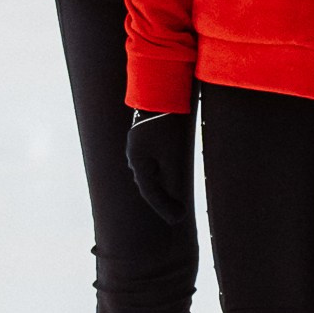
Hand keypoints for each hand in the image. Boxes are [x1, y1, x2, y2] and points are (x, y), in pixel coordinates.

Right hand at [126, 109, 193, 225]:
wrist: (162, 92)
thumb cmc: (168, 124)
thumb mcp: (174, 155)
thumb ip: (174, 179)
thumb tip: (177, 200)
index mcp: (138, 162)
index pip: (151, 193)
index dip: (165, 209)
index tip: (179, 220)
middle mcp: (134, 156)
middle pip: (148, 185)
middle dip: (162, 200)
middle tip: (178, 215)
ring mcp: (137, 147)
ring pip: (149, 174)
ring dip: (162, 187)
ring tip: (175, 201)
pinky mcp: (144, 139)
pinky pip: (151, 163)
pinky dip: (161, 173)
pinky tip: (170, 177)